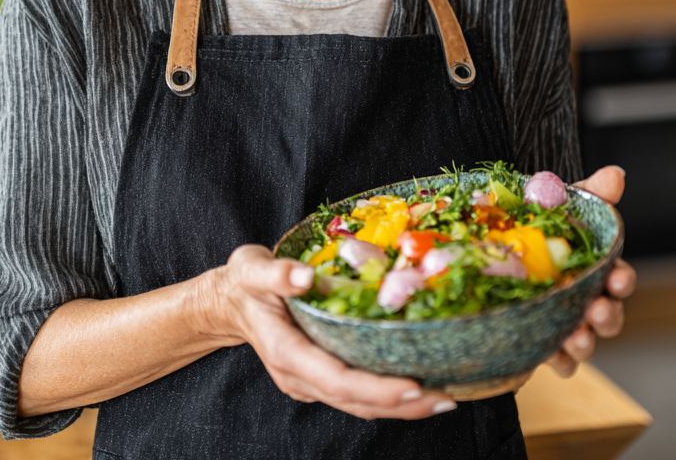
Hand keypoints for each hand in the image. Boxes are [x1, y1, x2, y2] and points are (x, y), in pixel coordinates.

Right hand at [211, 245, 459, 419]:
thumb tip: (304, 276)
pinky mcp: (318, 378)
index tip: (413, 386)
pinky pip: (355, 395)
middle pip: (355, 401)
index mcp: (285, 351)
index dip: (376, 388)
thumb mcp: (252, 268)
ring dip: (400, 407)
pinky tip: (416, 386)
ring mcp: (308, 382)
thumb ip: (276, 272)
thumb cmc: (244, 282)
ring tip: (442, 398)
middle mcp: (299, 376)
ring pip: (358, 405)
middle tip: (446, 398)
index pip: (336, 379)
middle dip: (401, 405)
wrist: (229, 302)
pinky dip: (386, 396)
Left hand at [546, 166, 635, 377]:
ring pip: (585, 340)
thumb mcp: (559, 202)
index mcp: (593, 267)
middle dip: (609, 316)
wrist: (489, 241)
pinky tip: (551, 355)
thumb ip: (590, 192)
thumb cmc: (534, 223)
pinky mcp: (540, 340)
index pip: (619, 276)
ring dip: (586, 342)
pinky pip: (556, 359)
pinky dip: (558, 360)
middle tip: (597, 311)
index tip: (617, 277)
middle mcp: (583, 298)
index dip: (622, 279)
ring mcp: (563, 320)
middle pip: (609, 314)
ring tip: (576, 338)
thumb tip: (616, 174)